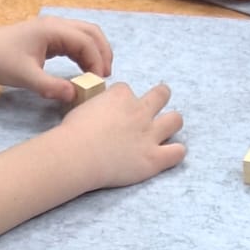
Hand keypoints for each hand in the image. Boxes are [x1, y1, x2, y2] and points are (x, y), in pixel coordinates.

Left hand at [0, 17, 113, 103]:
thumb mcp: (25, 77)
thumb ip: (51, 86)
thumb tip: (75, 94)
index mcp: (52, 29)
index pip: (86, 41)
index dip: (97, 61)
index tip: (98, 82)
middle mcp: (56, 24)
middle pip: (91, 32)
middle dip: (103, 52)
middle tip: (105, 76)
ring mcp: (52, 29)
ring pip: (84, 35)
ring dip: (95, 52)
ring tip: (97, 75)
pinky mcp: (48, 37)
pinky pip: (74, 41)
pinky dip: (83, 54)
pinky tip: (83, 71)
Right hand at [61, 81, 184, 188]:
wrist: (77, 155)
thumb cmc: (72, 132)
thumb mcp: (83, 106)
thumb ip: (97, 105)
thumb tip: (97, 112)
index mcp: (120, 95)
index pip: (127, 90)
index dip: (122, 100)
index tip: (116, 110)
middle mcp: (139, 111)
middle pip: (161, 94)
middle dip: (160, 96)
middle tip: (154, 106)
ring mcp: (149, 134)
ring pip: (176, 120)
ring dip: (172, 122)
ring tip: (166, 129)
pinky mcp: (153, 158)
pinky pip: (177, 152)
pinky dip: (175, 152)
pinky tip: (168, 154)